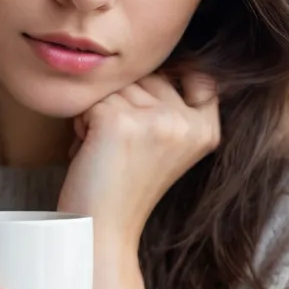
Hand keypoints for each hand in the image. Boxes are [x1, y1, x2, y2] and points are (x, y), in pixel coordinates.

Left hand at [58, 70, 220, 247]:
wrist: (102, 231)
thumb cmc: (125, 188)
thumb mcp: (167, 145)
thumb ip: (173, 107)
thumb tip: (156, 58)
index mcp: (207, 130)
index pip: (200, 76)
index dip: (172, 80)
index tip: (151, 113)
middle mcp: (187, 122)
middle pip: (147, 77)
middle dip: (125, 104)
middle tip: (121, 149)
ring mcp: (156, 121)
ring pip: (117, 88)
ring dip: (100, 114)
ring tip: (107, 153)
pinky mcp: (119, 122)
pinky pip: (90, 102)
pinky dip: (81, 126)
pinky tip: (90, 154)